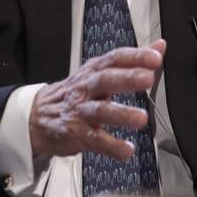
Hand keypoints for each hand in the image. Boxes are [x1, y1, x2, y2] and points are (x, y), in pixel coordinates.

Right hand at [28, 39, 165, 159]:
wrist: (37, 116)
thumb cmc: (76, 93)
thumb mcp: (100, 72)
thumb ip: (132, 61)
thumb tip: (160, 47)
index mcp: (94, 71)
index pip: (115, 59)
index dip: (135, 57)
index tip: (155, 57)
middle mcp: (87, 88)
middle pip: (105, 80)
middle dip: (127, 78)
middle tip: (147, 78)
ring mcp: (80, 111)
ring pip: (100, 111)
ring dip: (121, 114)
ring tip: (141, 119)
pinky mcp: (76, 134)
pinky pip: (95, 140)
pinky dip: (112, 146)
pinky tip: (127, 150)